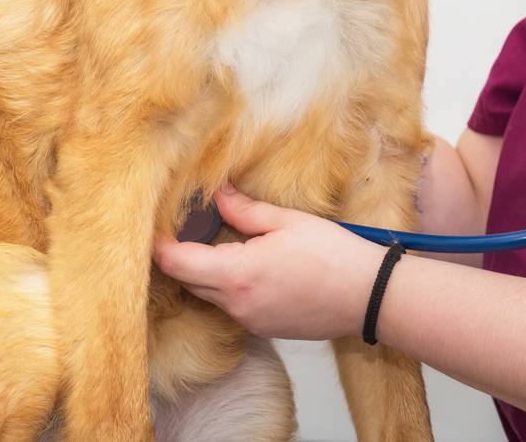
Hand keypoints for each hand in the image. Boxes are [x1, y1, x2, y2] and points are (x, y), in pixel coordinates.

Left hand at [152, 183, 388, 340]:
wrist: (370, 297)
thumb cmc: (334, 256)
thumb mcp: (288, 222)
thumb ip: (245, 210)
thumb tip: (218, 196)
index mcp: (236, 274)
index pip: (177, 263)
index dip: (160, 245)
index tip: (155, 227)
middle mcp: (236, 304)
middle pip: (189, 281)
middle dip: (185, 256)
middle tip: (189, 226)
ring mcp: (250, 321)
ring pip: (212, 295)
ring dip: (210, 272)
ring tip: (225, 242)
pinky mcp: (265, 328)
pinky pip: (235, 306)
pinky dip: (233, 286)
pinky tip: (254, 266)